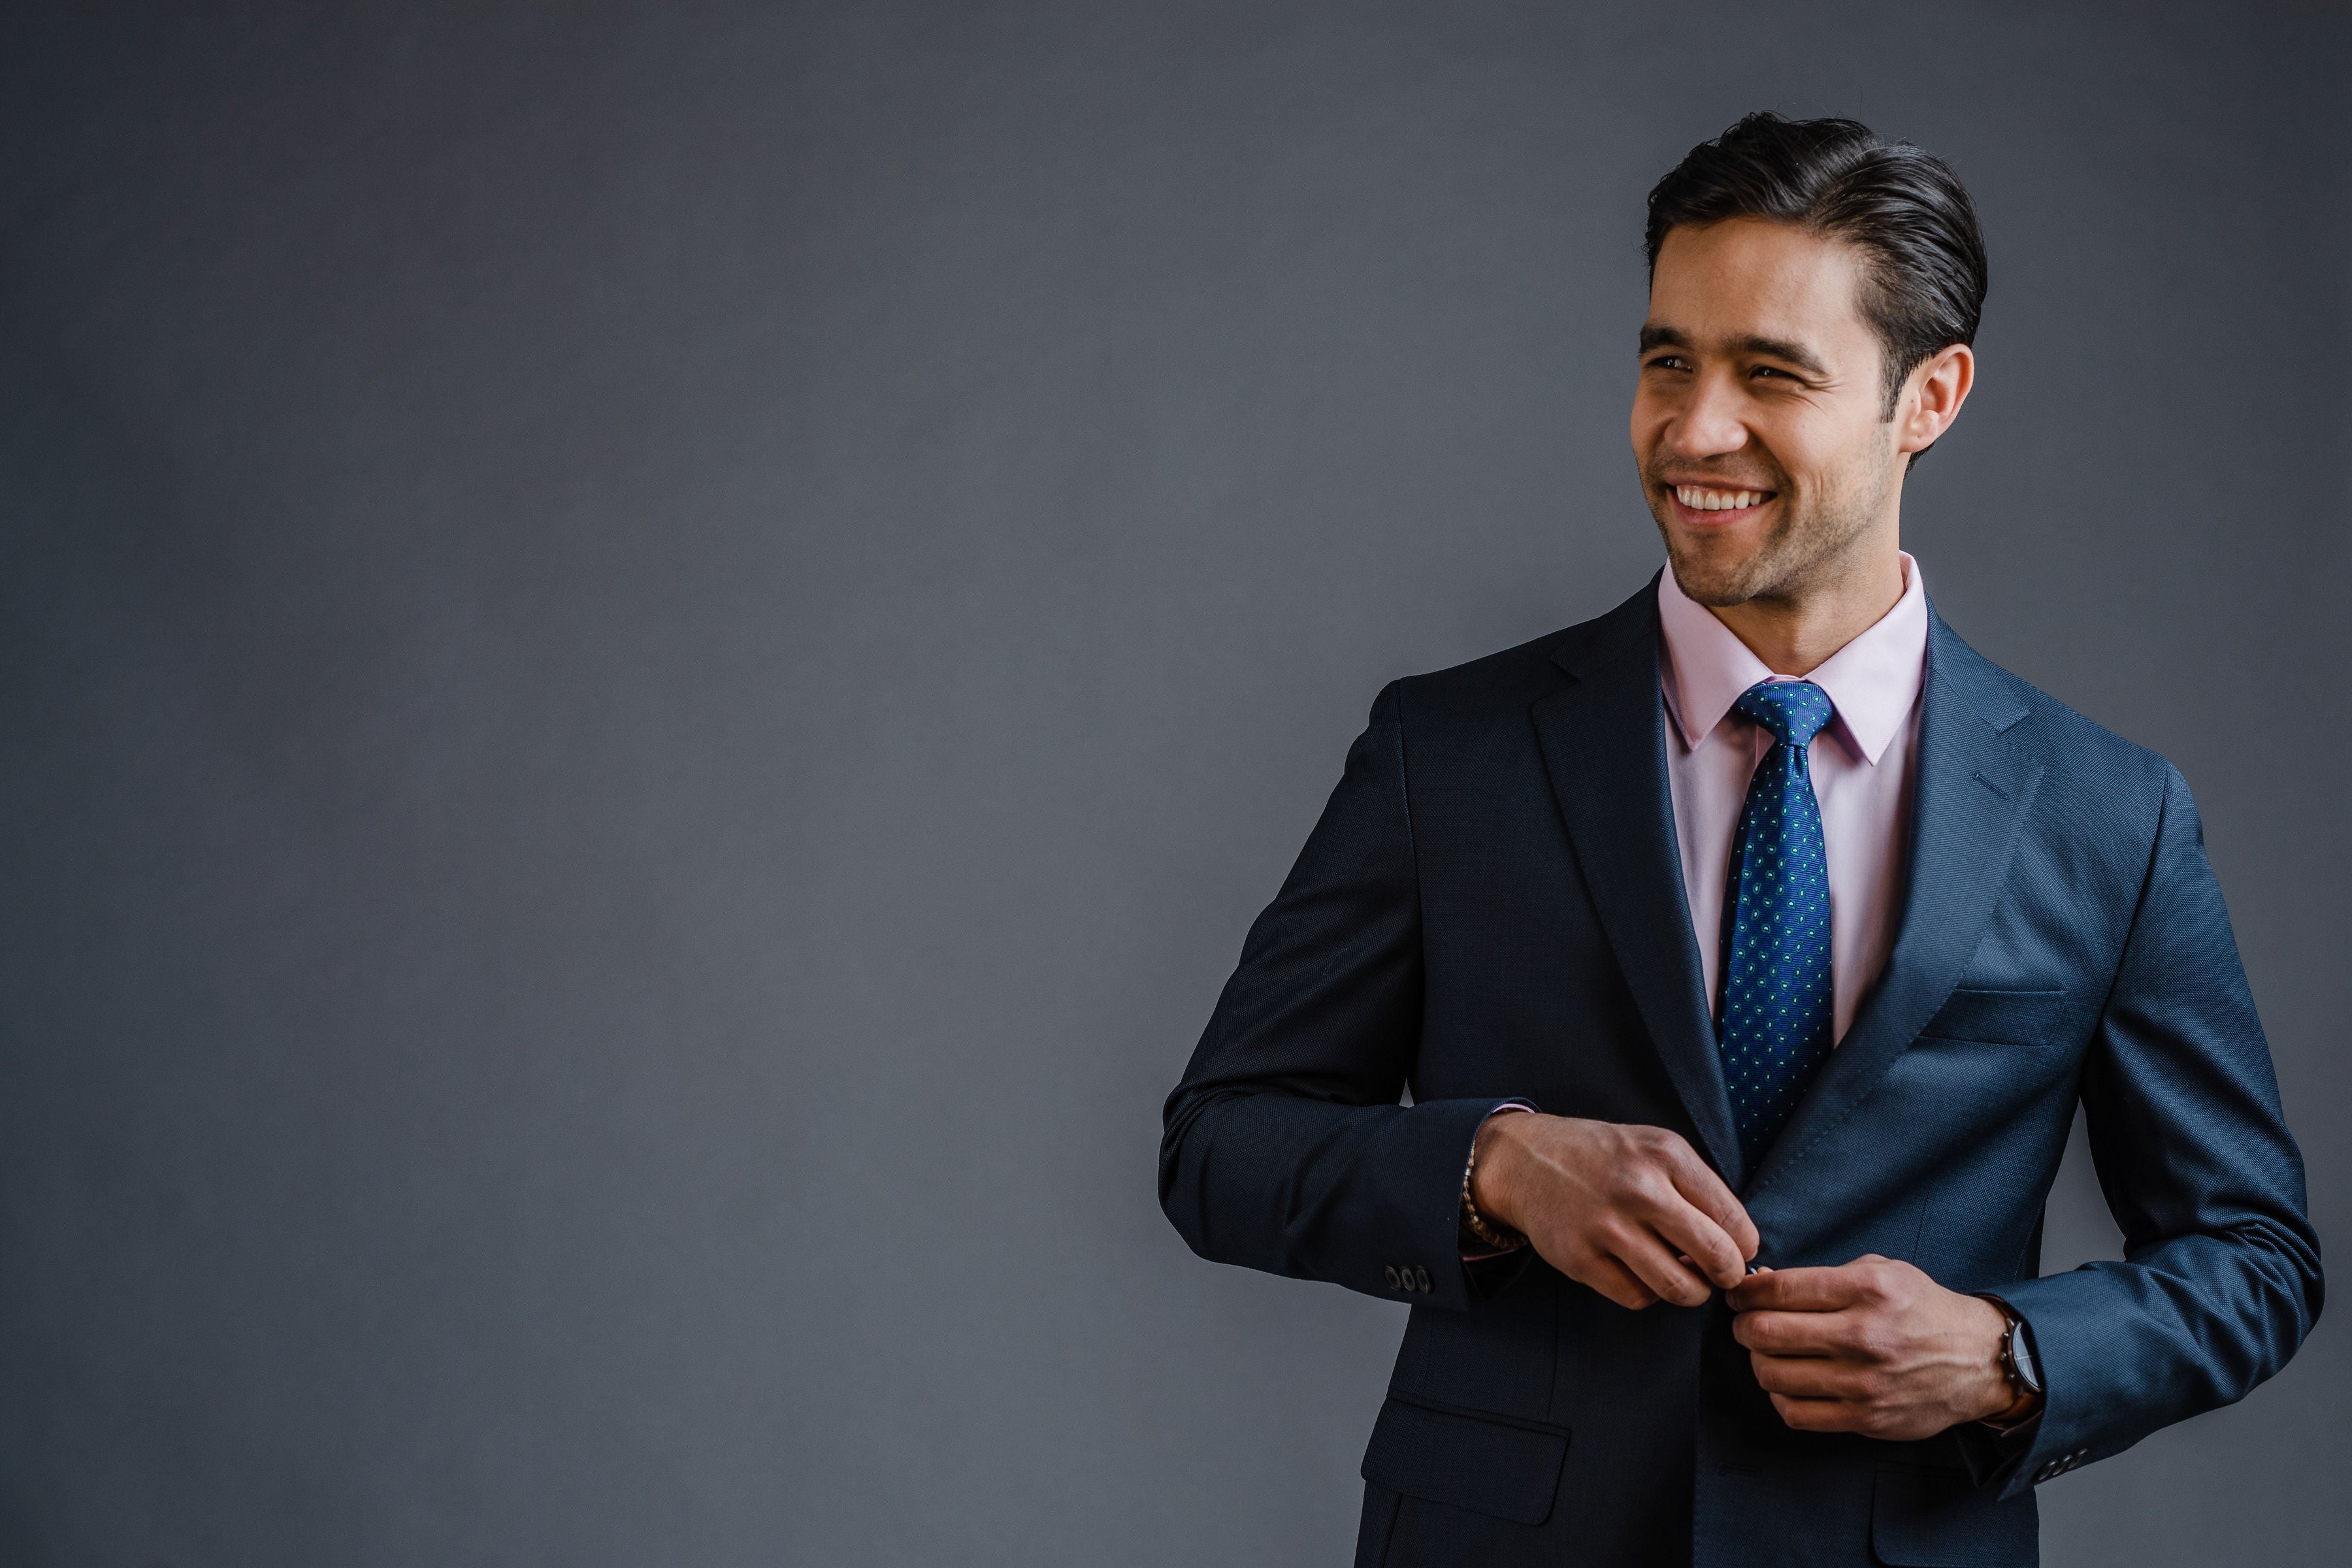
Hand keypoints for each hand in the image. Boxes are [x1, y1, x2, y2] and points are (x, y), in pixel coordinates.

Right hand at [1471, 1113, 1757, 1308]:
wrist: (1525, 1160)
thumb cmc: (1604, 1158)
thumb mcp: (1655, 1147)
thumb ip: (1697, 1188)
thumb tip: (1738, 1247)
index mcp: (1667, 1155)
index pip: (1736, 1221)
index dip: (1744, 1247)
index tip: (1734, 1250)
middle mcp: (1638, 1188)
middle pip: (1716, 1257)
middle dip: (1728, 1276)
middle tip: (1719, 1275)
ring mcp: (1605, 1225)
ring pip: (1679, 1287)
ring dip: (1691, 1292)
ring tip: (1683, 1278)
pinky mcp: (1579, 1258)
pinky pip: (1637, 1298)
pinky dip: (1647, 1293)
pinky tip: (1639, 1272)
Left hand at [1728, 1255, 2028, 1438]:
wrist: (1979, 1359)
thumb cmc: (1923, 1309)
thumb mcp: (1883, 1270)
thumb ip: (1824, 1277)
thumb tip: (1763, 1284)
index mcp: (1867, 1289)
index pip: (1779, 1289)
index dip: (1745, 1292)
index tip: (1738, 1295)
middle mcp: (1865, 1335)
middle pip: (1766, 1332)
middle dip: (1742, 1326)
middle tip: (1745, 1324)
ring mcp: (1866, 1381)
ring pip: (1774, 1375)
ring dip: (1757, 1362)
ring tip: (1765, 1353)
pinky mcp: (1867, 1418)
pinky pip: (1797, 1413)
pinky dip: (1780, 1397)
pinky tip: (1786, 1384)